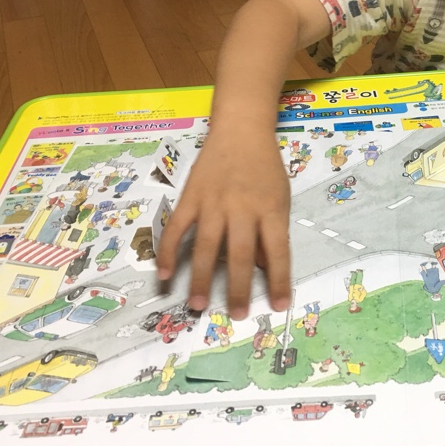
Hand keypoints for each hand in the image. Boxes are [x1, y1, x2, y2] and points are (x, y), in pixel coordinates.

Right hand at [156, 128, 291, 318]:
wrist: (241, 129)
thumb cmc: (265, 167)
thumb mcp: (280, 197)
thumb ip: (273, 231)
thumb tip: (264, 269)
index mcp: (270, 208)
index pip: (278, 251)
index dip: (279, 280)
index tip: (279, 305)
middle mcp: (241, 207)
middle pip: (239, 254)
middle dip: (238, 288)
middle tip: (237, 315)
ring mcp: (213, 202)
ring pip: (205, 246)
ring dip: (199, 278)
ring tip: (196, 305)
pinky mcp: (190, 197)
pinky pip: (176, 228)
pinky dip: (168, 251)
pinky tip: (163, 275)